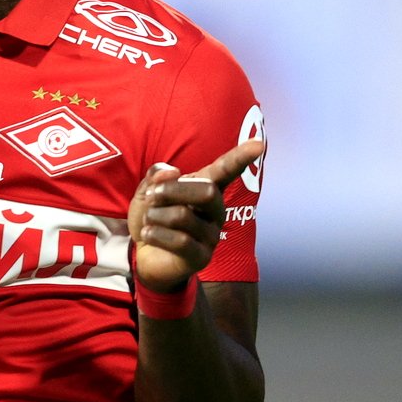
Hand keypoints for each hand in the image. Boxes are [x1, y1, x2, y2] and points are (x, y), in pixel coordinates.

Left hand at [127, 140, 265, 292]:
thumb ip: (156, 177)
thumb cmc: (151, 216)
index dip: (241, 157)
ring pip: (183, 216)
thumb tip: (171, 172)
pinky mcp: (201, 258)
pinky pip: (180, 241)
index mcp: (205, 188)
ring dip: (156, 215)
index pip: (226, 170)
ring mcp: (211, 235)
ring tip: (149, 221)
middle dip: (172, 191)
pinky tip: (149, 235)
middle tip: (153, 197)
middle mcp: (215, 211)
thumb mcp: (148, 191)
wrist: (141, 253)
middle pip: (207, 192)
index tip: (259, 144)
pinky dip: (156, 234)